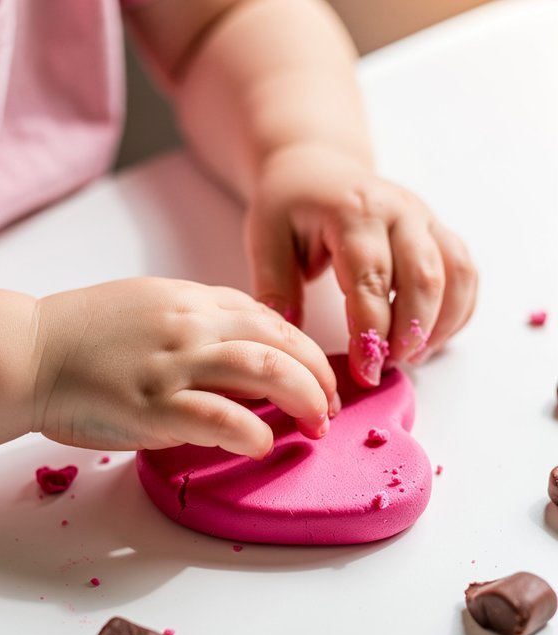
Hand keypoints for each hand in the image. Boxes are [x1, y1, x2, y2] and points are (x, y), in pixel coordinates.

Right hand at [33, 277, 338, 455]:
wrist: (30, 351)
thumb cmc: (85, 336)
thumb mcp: (150, 307)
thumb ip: (199, 325)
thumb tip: (245, 357)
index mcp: (192, 300)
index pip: (269, 318)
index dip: (305, 349)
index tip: (320, 375)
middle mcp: (191, 324)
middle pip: (280, 341)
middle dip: (318, 375)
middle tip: (330, 405)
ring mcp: (174, 363)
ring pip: (264, 371)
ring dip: (304, 399)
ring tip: (318, 424)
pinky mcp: (153, 404)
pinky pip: (220, 417)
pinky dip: (253, 432)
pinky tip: (264, 444)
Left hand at [245, 142, 477, 385]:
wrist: (317, 166)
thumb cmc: (290, 205)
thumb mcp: (266, 240)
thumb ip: (276, 290)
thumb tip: (291, 345)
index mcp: (353, 212)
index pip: (371, 279)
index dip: (371, 332)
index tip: (365, 370)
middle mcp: (398, 211)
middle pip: (424, 278)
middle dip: (409, 333)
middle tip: (386, 367)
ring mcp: (425, 218)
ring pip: (455, 275)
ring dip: (440, 325)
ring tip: (410, 356)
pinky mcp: (439, 230)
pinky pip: (466, 273)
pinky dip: (458, 311)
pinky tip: (430, 338)